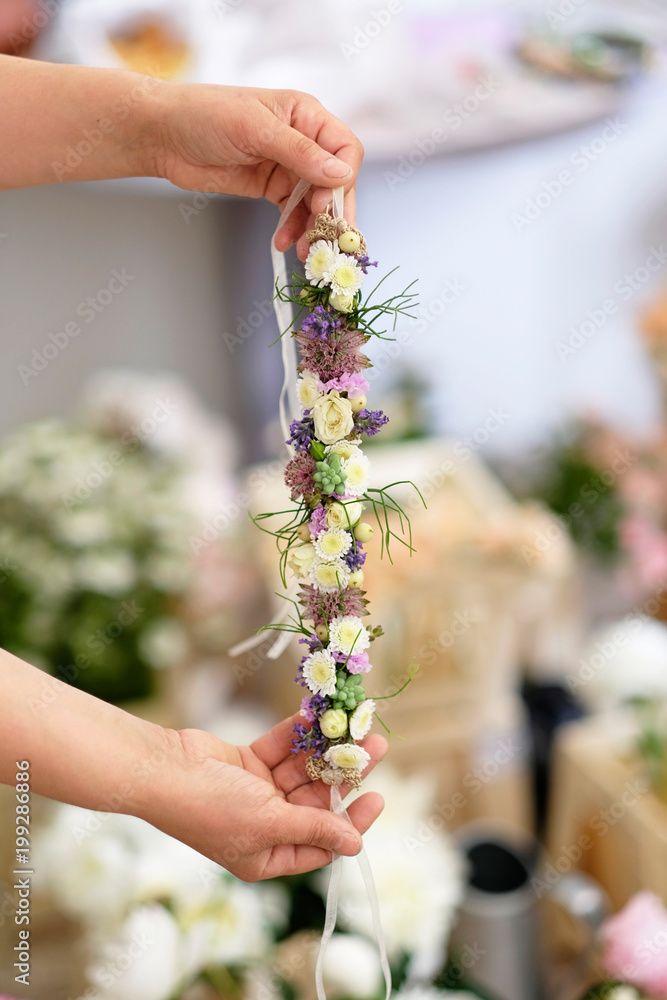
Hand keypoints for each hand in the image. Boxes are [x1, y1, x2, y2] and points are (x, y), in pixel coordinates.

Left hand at [151, 84, 363, 258]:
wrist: (163, 135)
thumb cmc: (205, 115)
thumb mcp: (256, 130)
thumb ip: (300, 153)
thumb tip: (341, 173)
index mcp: (305, 115)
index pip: (345, 149)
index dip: (342, 179)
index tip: (326, 204)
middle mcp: (302, 140)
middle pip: (334, 181)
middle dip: (331, 213)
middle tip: (326, 242)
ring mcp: (287, 166)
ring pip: (315, 202)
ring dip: (312, 228)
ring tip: (304, 251)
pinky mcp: (270, 187)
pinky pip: (293, 213)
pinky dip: (293, 229)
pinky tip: (285, 242)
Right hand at [153, 714, 385, 881]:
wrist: (162, 771)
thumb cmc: (211, 808)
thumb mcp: (268, 823)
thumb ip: (313, 827)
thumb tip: (354, 843)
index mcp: (268, 855)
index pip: (322, 842)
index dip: (351, 822)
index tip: (376, 797)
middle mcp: (265, 825)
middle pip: (317, 801)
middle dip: (346, 774)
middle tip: (376, 746)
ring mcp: (256, 792)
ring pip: (303, 771)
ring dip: (327, 749)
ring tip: (356, 724)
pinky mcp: (248, 762)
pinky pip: (282, 748)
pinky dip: (298, 734)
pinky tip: (319, 716)